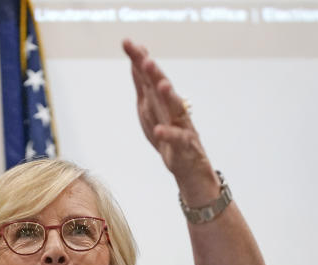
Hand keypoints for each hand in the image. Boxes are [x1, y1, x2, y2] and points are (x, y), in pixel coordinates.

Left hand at [123, 39, 217, 200]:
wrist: (189, 168)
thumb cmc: (169, 137)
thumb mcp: (151, 111)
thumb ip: (144, 86)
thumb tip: (135, 61)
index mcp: (162, 101)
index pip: (149, 77)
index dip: (139, 60)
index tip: (127, 42)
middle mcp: (173, 109)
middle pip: (162, 88)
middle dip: (154, 73)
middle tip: (145, 58)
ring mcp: (181, 126)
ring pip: (175, 108)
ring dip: (168, 96)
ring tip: (161, 85)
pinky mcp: (184, 146)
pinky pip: (177, 139)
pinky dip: (168, 135)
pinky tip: (159, 130)